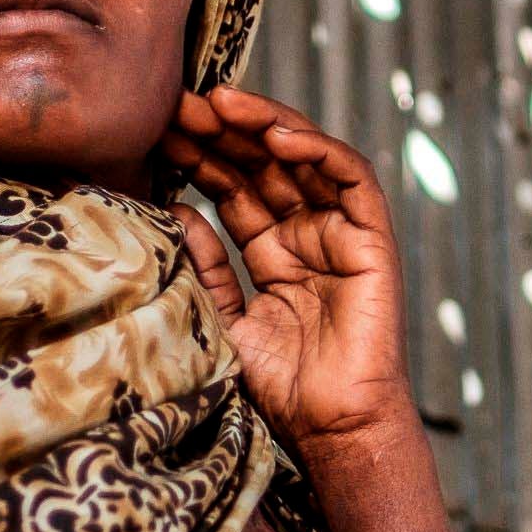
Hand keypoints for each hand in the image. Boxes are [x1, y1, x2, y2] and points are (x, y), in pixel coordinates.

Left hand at [163, 86, 423, 464]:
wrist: (330, 427)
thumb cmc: (281, 389)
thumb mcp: (223, 319)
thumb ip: (205, 266)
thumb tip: (174, 208)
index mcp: (274, 253)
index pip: (235, 189)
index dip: (201, 157)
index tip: (159, 131)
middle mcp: (308, 236)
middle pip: (264, 166)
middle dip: (223, 131)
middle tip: (179, 103)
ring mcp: (341, 234)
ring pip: (304, 159)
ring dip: (264, 125)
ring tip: (219, 103)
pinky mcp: (372, 239)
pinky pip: (350, 178)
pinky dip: (318, 149)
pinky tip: (277, 134)